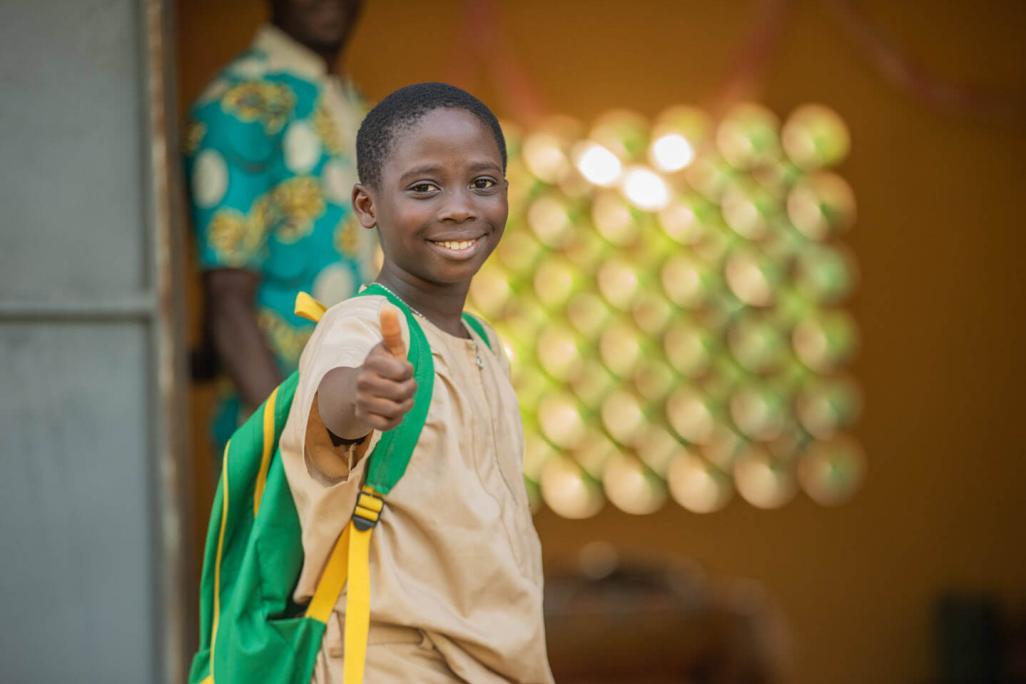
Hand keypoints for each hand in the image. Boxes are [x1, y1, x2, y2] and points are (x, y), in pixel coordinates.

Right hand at [352, 307, 415, 431]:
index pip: (405, 371)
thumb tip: (389, 307)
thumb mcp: (387, 348)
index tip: (403, 369)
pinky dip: (396, 419)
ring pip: (397, 409)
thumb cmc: (380, 366)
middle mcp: (363, 381)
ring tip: (401, 398)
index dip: (409, 371)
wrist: (356, 388)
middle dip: (411, 389)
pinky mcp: (362, 417)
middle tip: (406, 386)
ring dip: (405, 405)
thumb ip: (392, 330)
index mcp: (372, 362)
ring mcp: (361, 400)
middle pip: (403, 392)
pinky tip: (392, 410)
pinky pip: (389, 424)